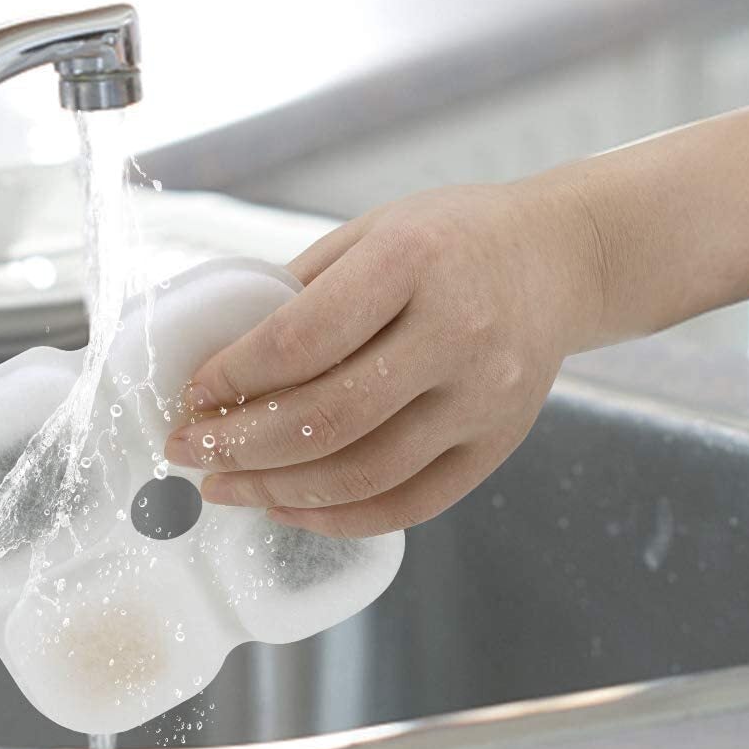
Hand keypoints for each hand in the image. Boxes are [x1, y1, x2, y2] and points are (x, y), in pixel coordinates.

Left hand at [165, 180, 605, 536]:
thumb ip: (302, 290)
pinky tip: (288, 506)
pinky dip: (339, 516)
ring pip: (365, 472)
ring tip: (225, 488)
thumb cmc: (452, 237)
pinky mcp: (498, 444)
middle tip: (188, 454)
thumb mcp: (372, 231)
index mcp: (413, 261)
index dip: (234, 375)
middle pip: (328, 416)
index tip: (190, 395)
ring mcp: (483, 397)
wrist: (560, 258)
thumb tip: (219, 358)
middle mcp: (456, 333)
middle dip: (240, 445)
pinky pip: (410, 502)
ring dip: (278, 490)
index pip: (302, 337)